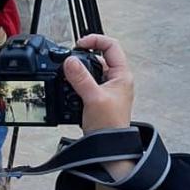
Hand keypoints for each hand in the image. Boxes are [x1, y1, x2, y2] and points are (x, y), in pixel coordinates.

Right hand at [65, 35, 135, 181]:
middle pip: (99, 57)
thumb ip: (80, 78)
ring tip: (68, 76)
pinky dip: (77, 84)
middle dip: (82, 57)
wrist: (108, 148)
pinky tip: (69, 89)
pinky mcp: (99, 98)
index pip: (111, 46)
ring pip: (91, 71)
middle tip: (69, 61)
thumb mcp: (93, 98)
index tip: (78, 45)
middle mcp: (116, 80)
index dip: (95, 40)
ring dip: (79, 72)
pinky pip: (87, 84)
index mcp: (122, 75)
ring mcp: (107, 89)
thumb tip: (69, 61)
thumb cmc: (109, 127)